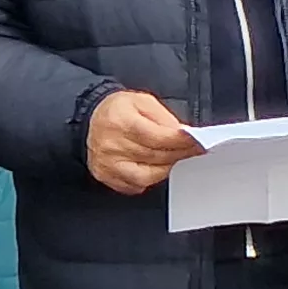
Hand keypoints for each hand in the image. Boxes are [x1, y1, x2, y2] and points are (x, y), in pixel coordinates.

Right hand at [86, 91, 200, 195]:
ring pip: (146, 176)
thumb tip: (182, 134)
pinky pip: (133, 186)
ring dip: (165, 169)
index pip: (159, 138)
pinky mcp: (105, 175)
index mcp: (122, 122)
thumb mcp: (142, 102)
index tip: (197, 142)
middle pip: (155, 157)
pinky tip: (154, 168)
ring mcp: (107, 163)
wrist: (89, 119)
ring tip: (173, 159)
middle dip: (179, 154)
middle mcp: (112, 145)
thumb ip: (164, 117)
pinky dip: (148, 180)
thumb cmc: (117, 109)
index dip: (181, 142)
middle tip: (194, 150)